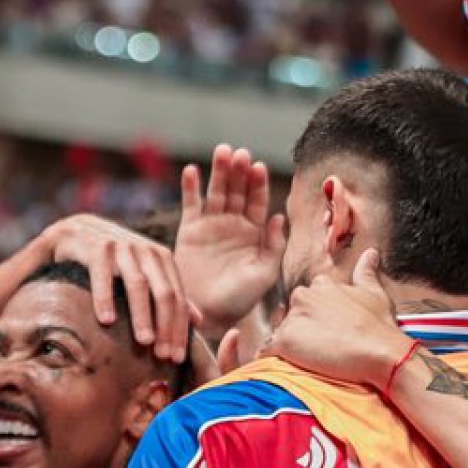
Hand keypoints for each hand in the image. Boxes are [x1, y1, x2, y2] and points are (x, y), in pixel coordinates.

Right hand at [41, 215, 192, 363]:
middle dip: (166, 326)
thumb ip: (170, 294)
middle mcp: (145, 251)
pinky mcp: (97, 248)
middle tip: (163, 355)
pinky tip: (107, 321)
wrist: (76, 233)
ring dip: (142, 315)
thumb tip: (198, 321)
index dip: (179, 329)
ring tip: (145, 341)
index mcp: (162, 259)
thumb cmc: (114, 260)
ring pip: (137, 284)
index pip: (177, 298)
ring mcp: (122, 247)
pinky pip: (102, 275)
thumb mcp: (145, 273)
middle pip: (164, 292)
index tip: (177, 358)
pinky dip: (105, 298)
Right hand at [174, 144, 285, 335]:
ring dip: (218, 172)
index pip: (258, 201)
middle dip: (238, 171)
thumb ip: (273, 246)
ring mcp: (211, 225)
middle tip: (239, 153)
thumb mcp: (263, 274)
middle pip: (237, 190)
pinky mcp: (190, 231)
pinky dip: (191, 187)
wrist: (209, 316)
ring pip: (216, 192)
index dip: (258, 183)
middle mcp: (234, 224)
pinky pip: (191, 205)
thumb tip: (277, 217)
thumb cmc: (240, 299)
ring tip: (221, 152)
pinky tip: (192, 170)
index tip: (258, 167)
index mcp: (255, 232)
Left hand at [266, 251, 408, 387]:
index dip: (315, 317)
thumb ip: (366, 272)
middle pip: (291, 314)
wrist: (382, 352)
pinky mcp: (285, 341)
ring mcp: (293, 318)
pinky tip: (288, 365)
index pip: (307, 299)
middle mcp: (304, 296)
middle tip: (319, 346)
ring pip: (280, 332)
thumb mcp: (376, 294)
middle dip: (300, 328)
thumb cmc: (381, 327)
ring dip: (290, 344)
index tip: (327, 329)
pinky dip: (274, 358)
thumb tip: (370, 254)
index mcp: (322, 285)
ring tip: (311, 358)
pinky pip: (268, 350)